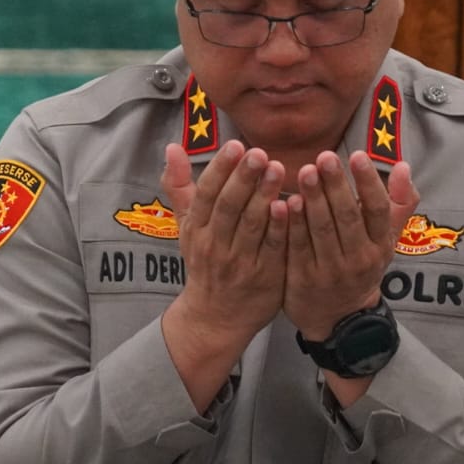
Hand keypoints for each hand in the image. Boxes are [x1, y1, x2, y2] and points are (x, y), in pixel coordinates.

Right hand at [160, 140, 286, 406]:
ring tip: (278, 169)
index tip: (235, 145)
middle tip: (259, 153)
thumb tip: (172, 146)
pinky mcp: (264, 276)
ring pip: (251, 225)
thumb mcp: (186, 226)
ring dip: (264, 196)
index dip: (221, 169)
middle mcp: (214, 245)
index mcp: (196, 229)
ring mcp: (239, 262)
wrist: (215, 318)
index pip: (206, 194)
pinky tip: (291, 204)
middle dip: (243, 179)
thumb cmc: (204, 262)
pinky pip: (272, 248)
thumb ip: (180, 186)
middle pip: (228, 207)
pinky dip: (279, 227)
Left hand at [284, 150, 418, 341]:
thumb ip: (399, 202)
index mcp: (381, 246)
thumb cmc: (362, 264)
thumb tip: (403, 165)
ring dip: (313, 200)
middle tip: (324, 157)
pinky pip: (297, 247)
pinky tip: (285, 202)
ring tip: (305, 171)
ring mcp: (331, 272)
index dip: (368, 183)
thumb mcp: (386, 239)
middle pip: (347, 218)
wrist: (339, 317)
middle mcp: (359, 260)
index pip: (378, 210)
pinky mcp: (303, 280)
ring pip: (321, 231)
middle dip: (336, 186)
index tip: (358, 155)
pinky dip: (292, 224)